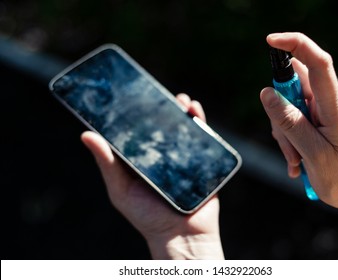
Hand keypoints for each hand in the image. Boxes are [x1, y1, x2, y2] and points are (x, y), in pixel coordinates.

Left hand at [81, 93, 223, 258]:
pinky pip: (204, 140)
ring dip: (183, 111)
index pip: (140, 131)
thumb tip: (86, 134)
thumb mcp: (121, 190)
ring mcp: (184, 158)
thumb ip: (107, 163)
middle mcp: (164, 156)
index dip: (138, 112)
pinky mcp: (203, 163)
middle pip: (164, 126)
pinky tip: (194, 111)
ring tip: (180, 100)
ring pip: (184, 129)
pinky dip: (201, 123)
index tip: (135, 94)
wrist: (181, 236)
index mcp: (144, 159)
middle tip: (160, 95)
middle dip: (164, 108)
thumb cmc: (147, 217)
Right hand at [260, 32, 337, 242]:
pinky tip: (296, 159)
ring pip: (284, 105)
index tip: (271, 41)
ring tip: (295, 157)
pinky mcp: (309, 121)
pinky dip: (284, 139)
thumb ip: (289, 123)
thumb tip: (266, 92)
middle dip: (278, 111)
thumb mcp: (313, 153)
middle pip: (292, 85)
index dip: (296, 46)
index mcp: (334, 108)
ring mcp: (317, 112)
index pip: (318, 64)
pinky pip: (285, 120)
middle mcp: (326, 103)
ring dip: (281, 133)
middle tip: (287, 141)